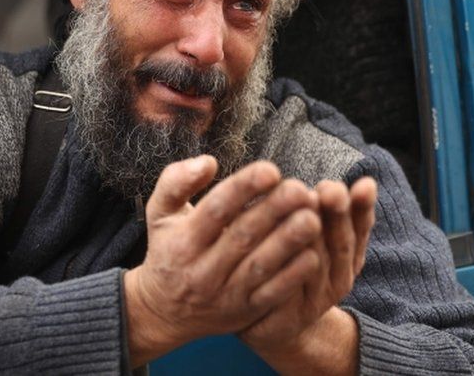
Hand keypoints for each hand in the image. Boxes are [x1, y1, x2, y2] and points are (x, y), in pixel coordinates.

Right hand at [124, 156, 323, 364]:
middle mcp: (203, 270)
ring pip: (260, 266)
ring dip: (289, 242)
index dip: (244, 188)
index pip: (216, 210)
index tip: (271, 170)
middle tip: (301, 189)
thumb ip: (176, 181)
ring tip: (313, 217)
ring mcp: (225, 294)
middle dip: (274, 211)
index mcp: (183, 240)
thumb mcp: (159, 212)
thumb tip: (208, 162)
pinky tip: (314, 254)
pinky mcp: (245, 313)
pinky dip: (294, 275)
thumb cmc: (169, 249)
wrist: (165, 312)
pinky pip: (272, 294)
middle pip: (242, 236)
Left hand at [239, 177, 376, 363]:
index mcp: (347, 251)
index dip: (363, 207)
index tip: (365, 184)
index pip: (360, 226)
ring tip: (307, 215)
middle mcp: (339, 275)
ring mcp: (319, 298)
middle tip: (331, 191)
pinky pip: (291, 291)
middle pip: (342, 242)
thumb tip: (350, 179)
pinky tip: (286, 254)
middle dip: (337, 216)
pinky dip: (290, 272)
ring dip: (313, 240)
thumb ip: (321, 208)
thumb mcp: (312, 233)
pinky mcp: (295, 316)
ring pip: (318, 264)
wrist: (274, 323)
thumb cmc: (290, 264)